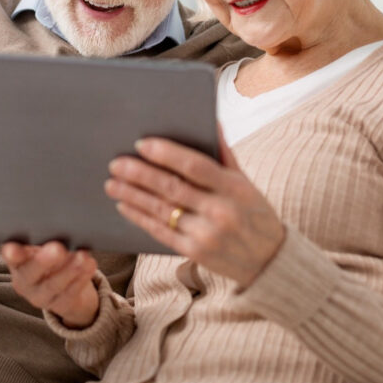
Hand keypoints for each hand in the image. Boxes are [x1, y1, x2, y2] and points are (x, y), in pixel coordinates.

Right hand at [1, 241, 98, 327]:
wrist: (64, 289)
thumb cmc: (51, 258)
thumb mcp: (42, 248)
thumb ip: (45, 237)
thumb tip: (58, 224)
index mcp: (18, 263)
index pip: (12, 258)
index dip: (11, 254)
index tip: (12, 248)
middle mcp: (25, 281)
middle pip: (30, 273)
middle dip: (43, 261)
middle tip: (57, 248)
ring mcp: (41, 296)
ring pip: (53, 284)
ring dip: (69, 269)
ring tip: (82, 255)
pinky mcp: (60, 304)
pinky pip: (71, 292)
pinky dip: (82, 278)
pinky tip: (89, 265)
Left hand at [105, 130, 284, 287]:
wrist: (271, 262)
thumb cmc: (255, 213)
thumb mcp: (246, 182)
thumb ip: (225, 153)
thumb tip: (210, 120)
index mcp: (234, 188)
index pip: (195, 166)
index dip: (166, 154)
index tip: (142, 144)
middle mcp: (220, 211)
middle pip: (172, 188)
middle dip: (140, 174)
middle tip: (116, 163)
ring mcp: (206, 235)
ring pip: (162, 210)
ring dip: (133, 195)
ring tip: (112, 183)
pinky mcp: (195, 253)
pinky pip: (161, 232)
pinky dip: (140, 217)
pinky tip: (124, 205)